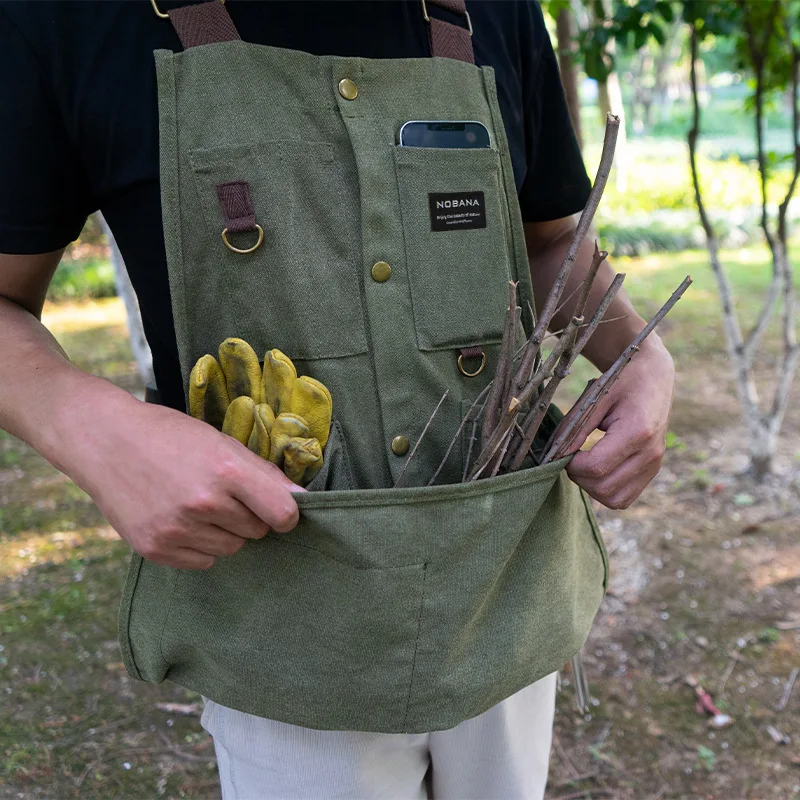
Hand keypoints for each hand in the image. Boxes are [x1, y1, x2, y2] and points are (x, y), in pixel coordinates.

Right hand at [64, 392, 302, 569]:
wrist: (105, 440)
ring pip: (232, 549)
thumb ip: (263, 474)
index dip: (286, 513)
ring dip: (225, 532)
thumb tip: (302, 501)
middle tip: (223, 494)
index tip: (276, 508)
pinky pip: (203, 562)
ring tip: (199, 504)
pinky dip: (199, 546)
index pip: (283, 514)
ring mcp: (177, 529)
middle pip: (257, 532)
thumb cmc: (170, 435)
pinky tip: (180, 519)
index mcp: (226, 470)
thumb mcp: (221, 441)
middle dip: (249, 516)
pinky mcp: (155, 548)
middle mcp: (204, 502)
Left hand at [567, 336, 674, 508]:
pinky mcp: (653, 470)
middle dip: (578, 477)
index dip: (571, 464)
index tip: (563, 450)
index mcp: (638, 431)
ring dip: (591, 488)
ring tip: (583, 464)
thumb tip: (556, 456)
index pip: (596, 467)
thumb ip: (575, 427)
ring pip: (615, 500)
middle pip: (604, 488)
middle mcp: (651, 453)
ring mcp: (655, 464)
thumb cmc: (621, 381)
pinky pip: (625, 497)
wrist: (652, 377)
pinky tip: (597, 470)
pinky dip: (606, 490)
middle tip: (570, 457)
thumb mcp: (594, 397)